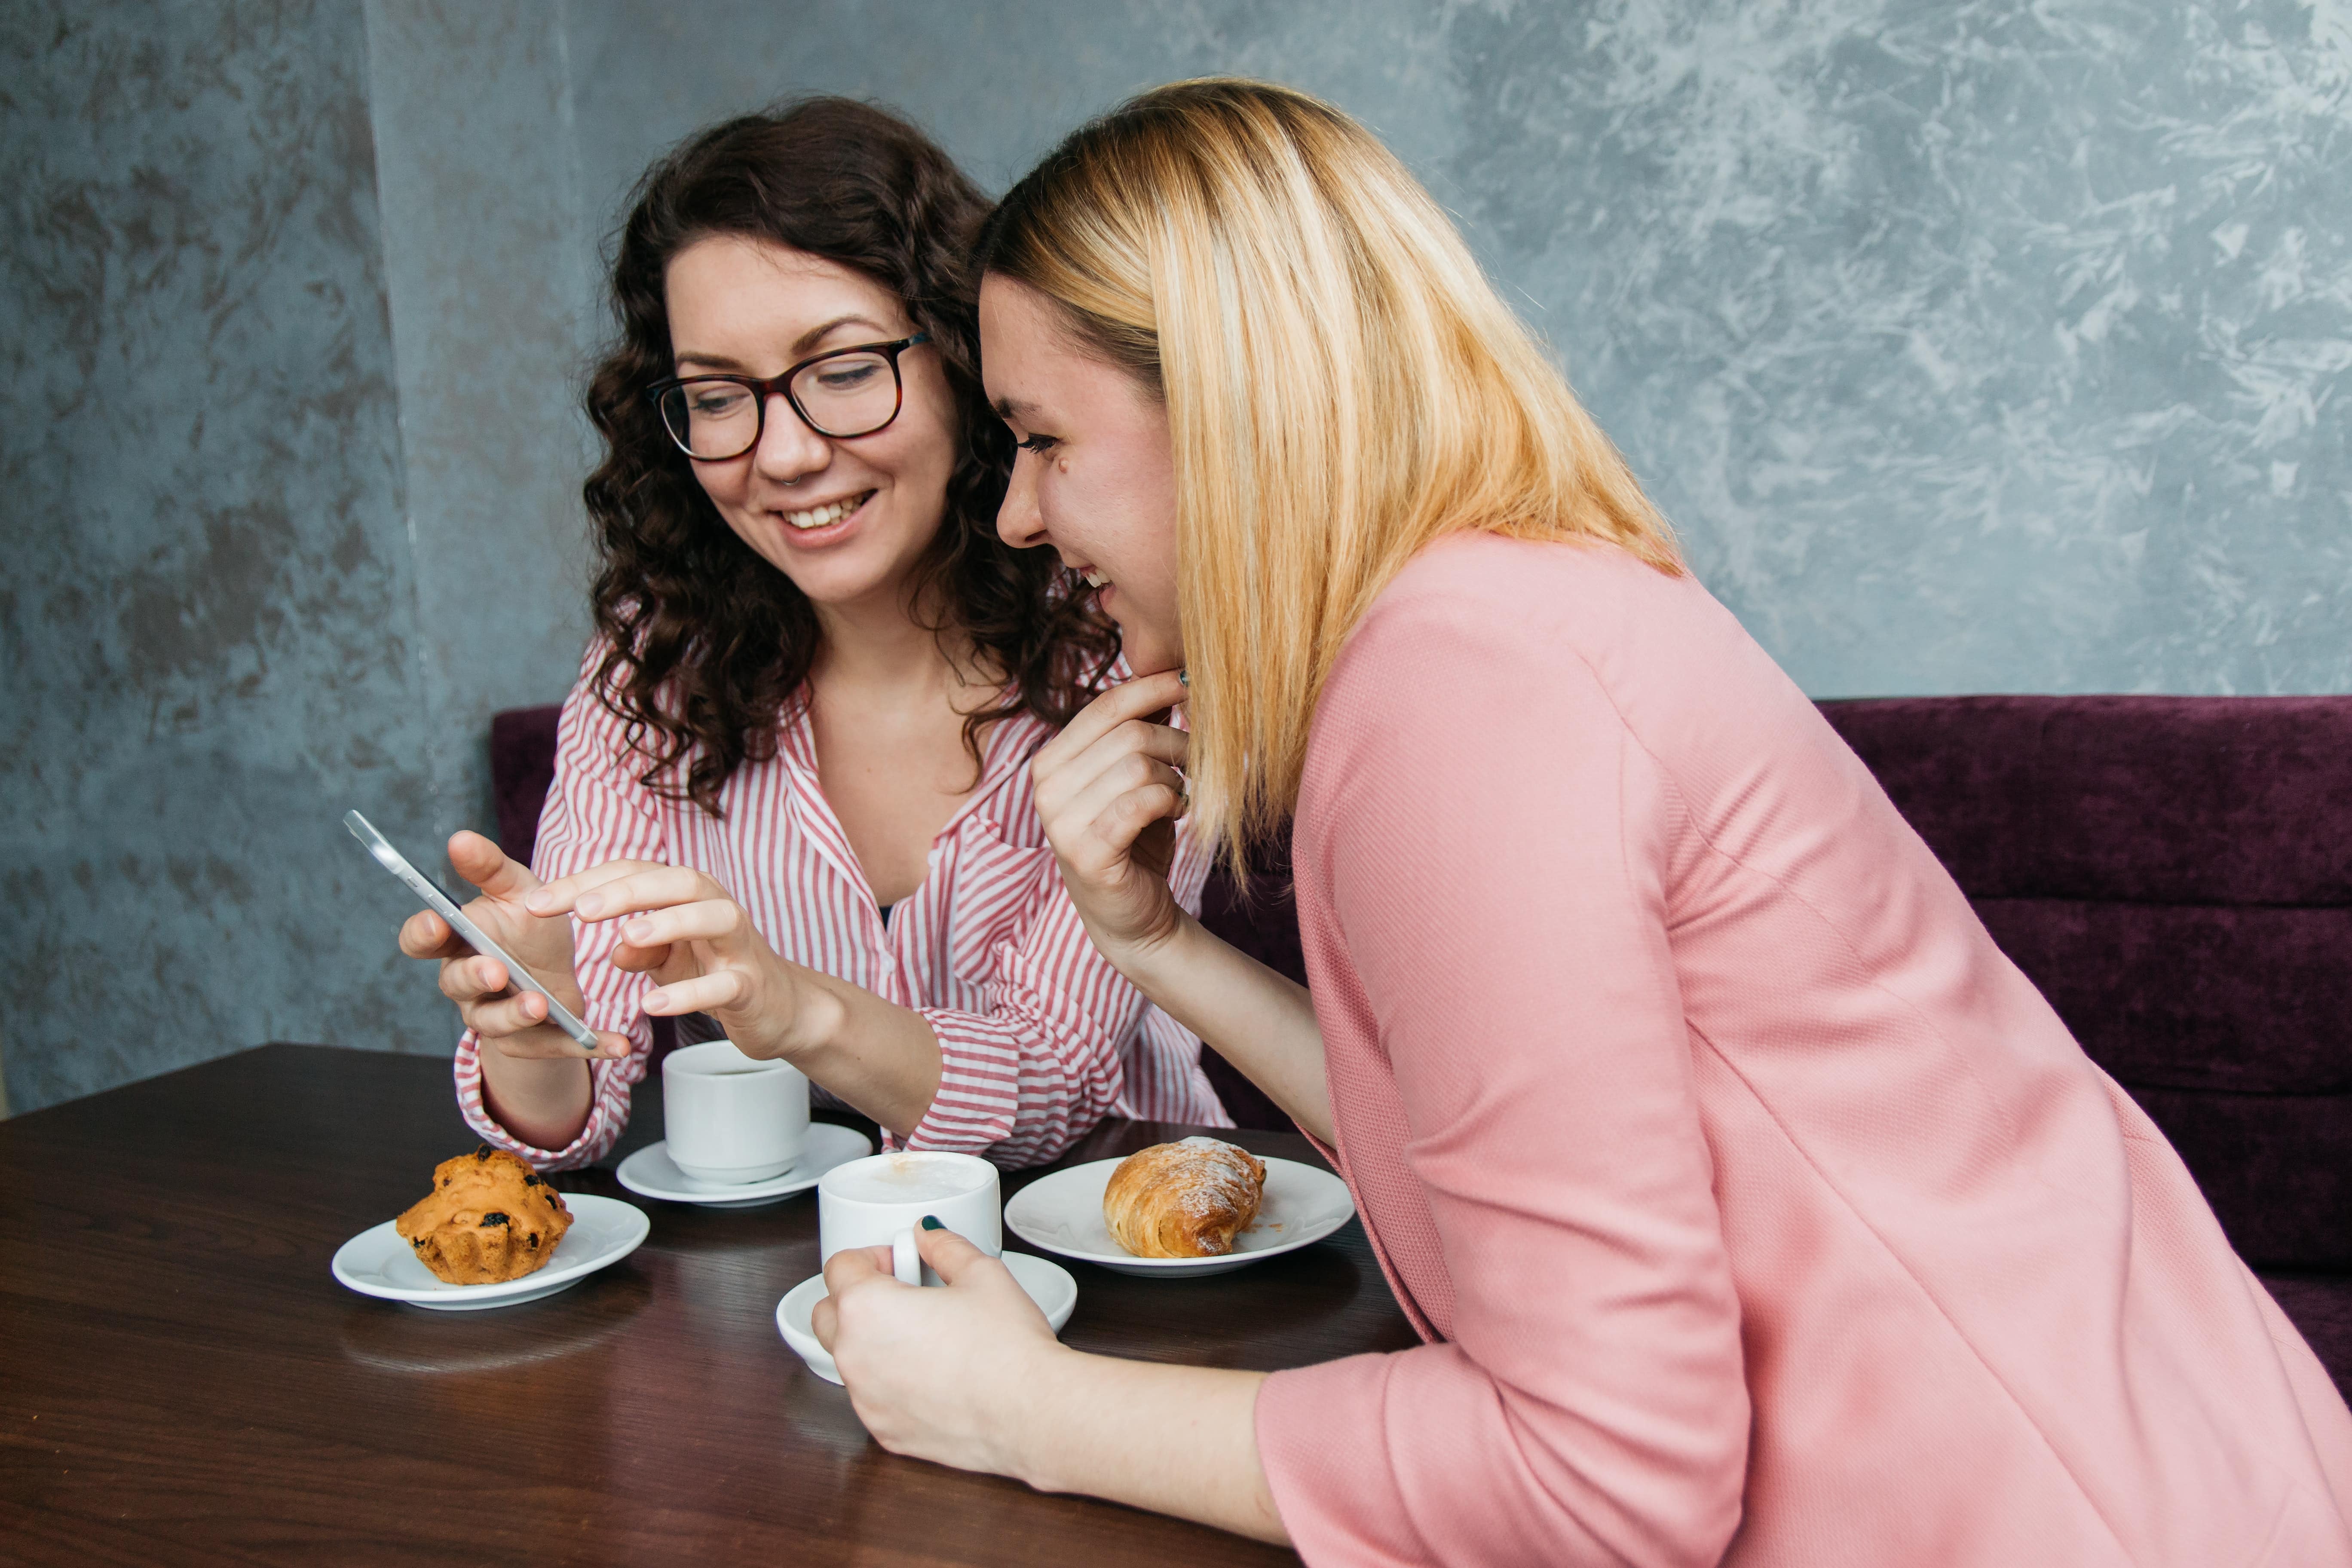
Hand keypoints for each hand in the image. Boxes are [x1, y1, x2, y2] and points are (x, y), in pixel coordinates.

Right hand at [396, 831, 626, 1061]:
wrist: (557, 969)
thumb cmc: (527, 924)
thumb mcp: (517, 890)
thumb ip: (490, 868)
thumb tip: (460, 837)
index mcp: (457, 941)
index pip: (421, 940)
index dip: (423, 934)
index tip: (437, 924)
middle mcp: (466, 983)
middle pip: (457, 984)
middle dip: (475, 977)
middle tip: (496, 970)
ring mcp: (493, 1015)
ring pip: (494, 1021)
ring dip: (515, 1014)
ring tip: (540, 1004)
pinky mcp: (529, 1041)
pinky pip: (552, 1047)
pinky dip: (584, 1045)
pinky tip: (617, 1044)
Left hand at [525, 861, 834, 1061]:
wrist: (779, 1008)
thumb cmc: (716, 971)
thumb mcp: (668, 959)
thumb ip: (639, 948)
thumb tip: (614, 948)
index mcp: (688, 895)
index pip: (633, 873)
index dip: (583, 884)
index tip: (535, 904)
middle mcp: (718, 907)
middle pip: (676, 881)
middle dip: (627, 890)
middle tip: (580, 910)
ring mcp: (740, 945)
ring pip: (713, 917)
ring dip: (670, 922)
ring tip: (626, 937)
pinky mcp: (752, 985)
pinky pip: (724, 985)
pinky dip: (688, 994)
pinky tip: (652, 1005)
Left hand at [813, 1224, 1065, 1476]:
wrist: (1030, 1413)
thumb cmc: (1006, 1349)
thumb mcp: (981, 1273)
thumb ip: (944, 1246)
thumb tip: (929, 1236)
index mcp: (866, 1309)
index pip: (839, 1266)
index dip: (874, 1256)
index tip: (902, 1262)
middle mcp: (854, 1357)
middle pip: (828, 1314)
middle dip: (857, 1298)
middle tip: (903, 1294)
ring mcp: (866, 1400)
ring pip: (849, 1359)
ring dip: (873, 1342)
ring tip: (926, 1336)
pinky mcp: (885, 1433)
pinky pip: (873, 1397)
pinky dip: (890, 1383)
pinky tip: (934, 1375)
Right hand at [1030, 670, 1190, 966]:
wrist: (1131, 915)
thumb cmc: (1134, 840)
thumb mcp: (1131, 778)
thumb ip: (1137, 733)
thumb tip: (1168, 678)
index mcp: (1051, 761)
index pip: (1104, 706)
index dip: (1151, 687)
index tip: (1187, 681)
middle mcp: (1046, 787)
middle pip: (1129, 734)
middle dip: (1176, 742)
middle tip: (1196, 761)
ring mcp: (1060, 822)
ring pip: (1138, 765)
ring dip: (1175, 777)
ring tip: (1181, 794)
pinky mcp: (1086, 853)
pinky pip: (1140, 803)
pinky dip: (1170, 801)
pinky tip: (1177, 812)